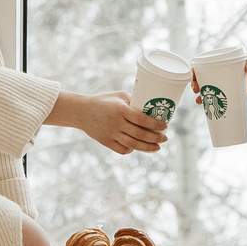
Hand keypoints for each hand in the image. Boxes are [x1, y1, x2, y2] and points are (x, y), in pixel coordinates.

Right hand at [48, 90, 167, 154]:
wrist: (81, 111)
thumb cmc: (103, 101)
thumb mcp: (118, 96)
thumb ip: (133, 101)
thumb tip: (151, 109)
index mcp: (120, 110)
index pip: (142, 119)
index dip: (156, 124)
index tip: (165, 126)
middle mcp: (116, 123)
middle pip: (140, 135)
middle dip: (156, 138)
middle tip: (165, 138)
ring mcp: (111, 134)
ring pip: (133, 145)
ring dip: (148, 148)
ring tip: (157, 147)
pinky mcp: (106, 142)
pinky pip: (122, 149)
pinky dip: (132, 150)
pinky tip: (138, 147)